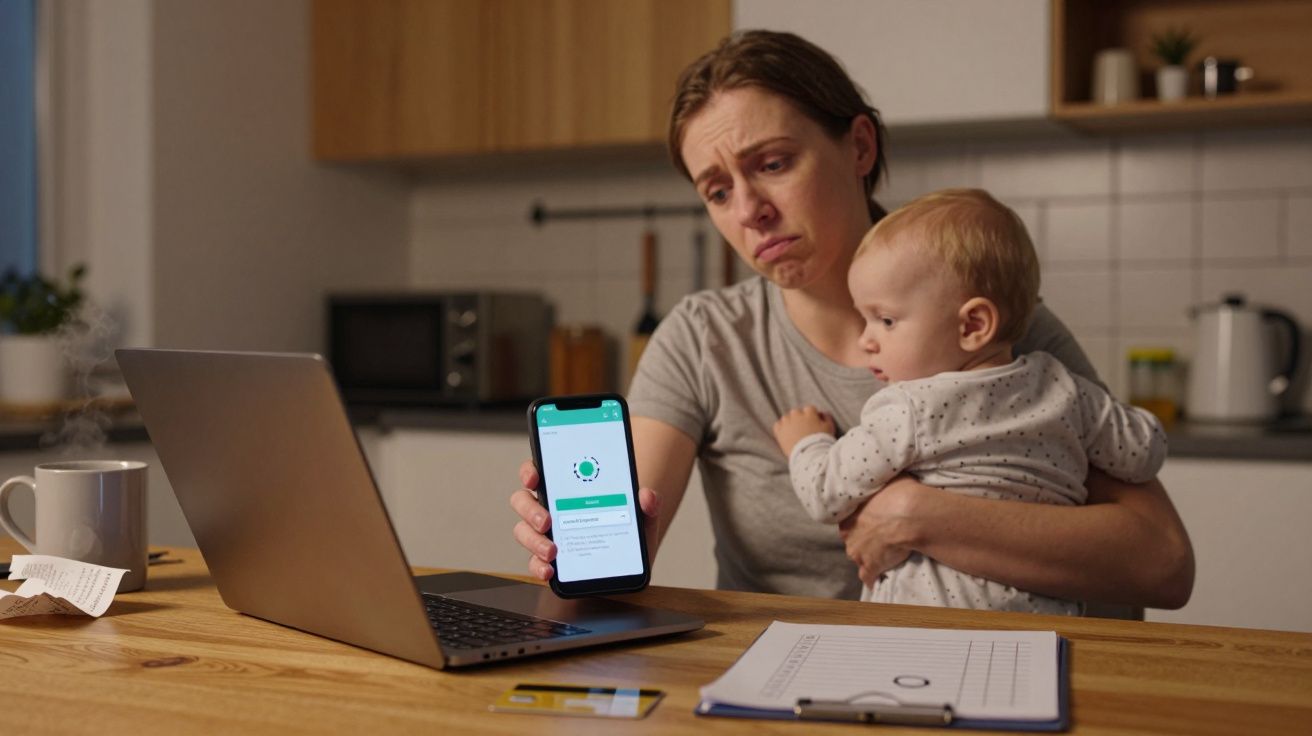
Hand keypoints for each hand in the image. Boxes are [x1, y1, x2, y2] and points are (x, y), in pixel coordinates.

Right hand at [509, 459, 661, 580]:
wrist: (630, 567)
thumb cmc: (628, 533)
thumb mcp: (643, 518)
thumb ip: (648, 505)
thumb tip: (647, 495)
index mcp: (567, 490)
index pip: (539, 473)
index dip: (529, 472)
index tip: (534, 478)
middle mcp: (551, 509)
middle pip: (523, 501)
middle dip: (530, 510)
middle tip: (547, 521)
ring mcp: (546, 535)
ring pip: (523, 532)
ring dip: (533, 541)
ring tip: (553, 551)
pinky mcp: (548, 560)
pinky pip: (534, 562)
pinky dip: (537, 566)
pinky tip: (550, 570)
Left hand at [772, 405, 835, 455]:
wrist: (809, 454)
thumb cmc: (821, 441)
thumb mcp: (830, 428)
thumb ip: (827, 417)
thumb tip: (822, 413)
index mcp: (809, 412)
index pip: (810, 409)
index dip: (812, 417)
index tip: (814, 424)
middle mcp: (796, 414)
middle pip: (797, 412)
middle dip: (800, 419)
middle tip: (804, 430)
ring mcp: (786, 422)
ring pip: (787, 418)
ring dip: (790, 423)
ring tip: (795, 433)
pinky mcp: (779, 431)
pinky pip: (778, 425)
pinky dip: (781, 428)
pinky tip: (786, 434)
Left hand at [837, 476, 927, 585]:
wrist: (909, 514)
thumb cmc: (897, 493)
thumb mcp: (884, 481)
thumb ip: (877, 485)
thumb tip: (880, 477)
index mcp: (848, 514)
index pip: (849, 521)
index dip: (861, 521)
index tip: (872, 520)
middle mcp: (848, 535)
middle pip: (852, 539)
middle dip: (863, 538)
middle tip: (879, 535)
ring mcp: (858, 553)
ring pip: (858, 557)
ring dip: (867, 556)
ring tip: (882, 554)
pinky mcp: (870, 567)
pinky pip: (867, 576)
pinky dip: (871, 578)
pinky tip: (875, 579)